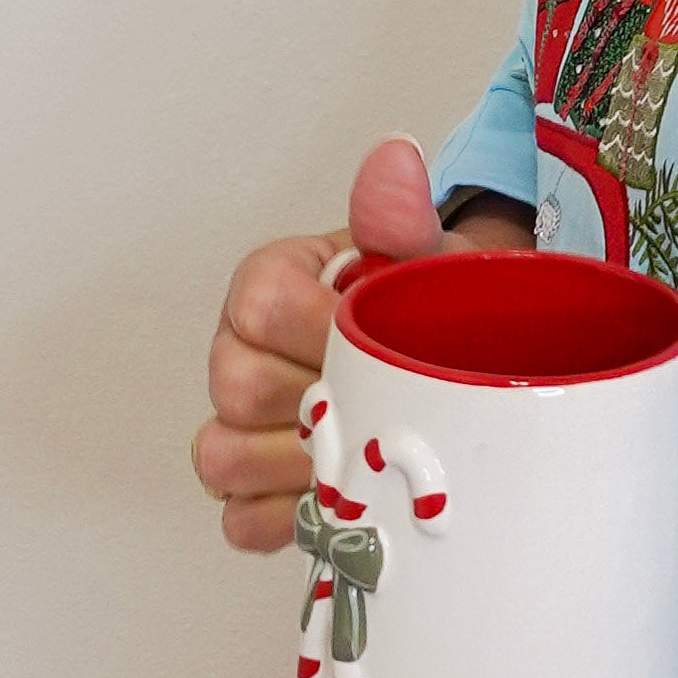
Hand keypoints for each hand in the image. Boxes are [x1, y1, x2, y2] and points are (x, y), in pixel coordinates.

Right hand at [193, 136, 532, 553]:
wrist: (453, 357)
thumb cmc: (426, 307)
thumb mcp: (425, 261)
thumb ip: (400, 216)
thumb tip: (395, 158)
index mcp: (268, 284)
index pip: (259, 306)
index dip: (323, 329)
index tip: (377, 337)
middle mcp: (237, 351)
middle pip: (238, 388)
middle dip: (318, 400)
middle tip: (382, 401)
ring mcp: (238, 425)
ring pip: (224, 458)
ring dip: (298, 466)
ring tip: (362, 454)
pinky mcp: (255, 491)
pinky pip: (241, 519)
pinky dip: (291, 518)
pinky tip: (343, 502)